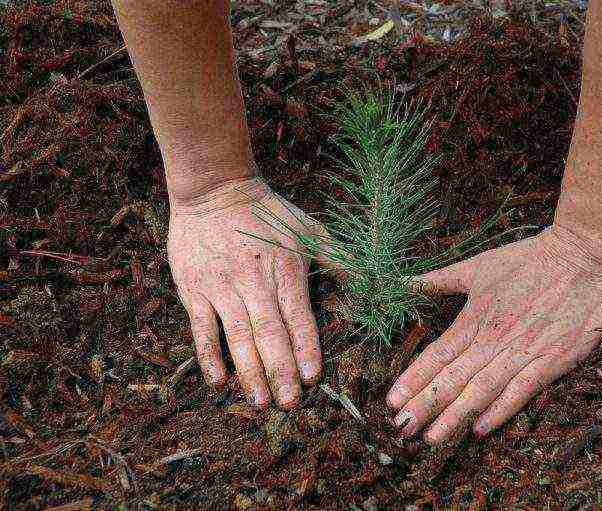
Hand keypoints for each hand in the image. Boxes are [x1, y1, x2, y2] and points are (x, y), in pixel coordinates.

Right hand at [167, 177, 321, 408]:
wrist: (214, 189)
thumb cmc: (268, 212)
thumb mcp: (309, 229)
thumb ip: (339, 258)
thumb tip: (371, 283)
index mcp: (286, 270)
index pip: (298, 316)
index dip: (306, 347)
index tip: (313, 377)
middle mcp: (254, 281)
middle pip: (269, 332)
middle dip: (281, 370)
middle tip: (291, 403)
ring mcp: (222, 286)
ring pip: (237, 336)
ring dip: (249, 371)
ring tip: (261, 401)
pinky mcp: (195, 289)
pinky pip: (202, 327)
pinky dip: (209, 355)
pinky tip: (219, 380)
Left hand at [387, 226, 601, 444]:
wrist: (582, 257)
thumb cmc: (529, 259)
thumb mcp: (478, 265)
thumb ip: (440, 279)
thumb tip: (406, 283)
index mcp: (473, 318)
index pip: (436, 355)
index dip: (413, 379)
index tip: (392, 400)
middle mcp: (492, 340)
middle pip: (452, 378)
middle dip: (425, 404)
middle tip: (401, 427)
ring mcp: (521, 352)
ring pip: (480, 390)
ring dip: (454, 415)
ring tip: (431, 437)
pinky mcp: (550, 361)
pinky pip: (520, 392)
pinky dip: (500, 411)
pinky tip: (480, 429)